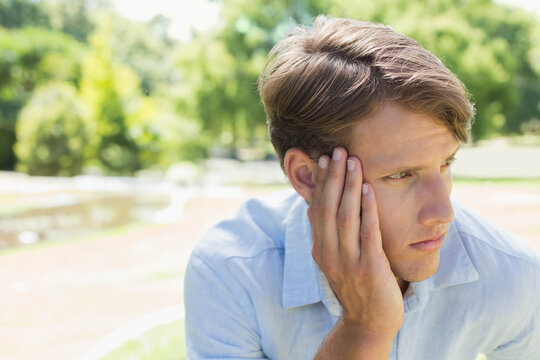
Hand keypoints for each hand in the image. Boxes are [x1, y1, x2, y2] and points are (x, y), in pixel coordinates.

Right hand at [308, 147, 403, 338]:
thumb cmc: (356, 285)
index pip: (317, 208)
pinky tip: (369, 189)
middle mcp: (329, 254)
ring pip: (345, 217)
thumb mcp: (334, 259)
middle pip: (328, 208)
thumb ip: (325, 233)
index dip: (321, 182)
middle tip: (339, 150)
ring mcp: (348, 263)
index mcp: (320, 248)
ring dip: (349, 187)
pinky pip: (367, 235)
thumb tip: (312, 205)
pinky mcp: (369, 270)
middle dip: (333, 177)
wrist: (369, 321)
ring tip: (353, 161)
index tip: (324, 158)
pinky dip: (368, 210)